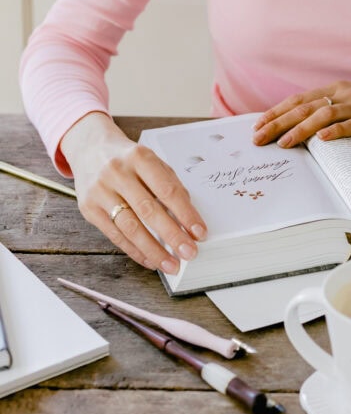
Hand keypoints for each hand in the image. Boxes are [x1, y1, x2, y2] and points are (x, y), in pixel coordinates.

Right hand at [60, 112, 206, 273]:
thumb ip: (169, 184)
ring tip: (171, 264)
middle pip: (149, 210)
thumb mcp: (151, 161)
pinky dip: (135, 251)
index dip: (185, 213)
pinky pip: (115, 235)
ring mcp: (100, 191)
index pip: (167, 190)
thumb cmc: (128, 159)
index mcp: (139, 157)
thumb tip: (188, 217)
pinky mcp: (89, 209)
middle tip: (189, 253)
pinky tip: (150, 259)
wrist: (90, 149)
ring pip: (130, 227)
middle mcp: (118, 173)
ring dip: (153, 250)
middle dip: (172, 236)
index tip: (199, 232)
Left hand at [251, 78, 350, 148]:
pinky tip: (323, 140)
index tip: (258, 125)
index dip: (277, 112)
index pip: (299, 100)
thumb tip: (305, 125)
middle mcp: (345, 93)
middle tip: (259, 138)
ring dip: (300, 129)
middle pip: (305, 107)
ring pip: (324, 115)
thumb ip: (333, 108)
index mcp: (337, 89)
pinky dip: (337, 132)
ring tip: (284, 143)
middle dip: (278, 123)